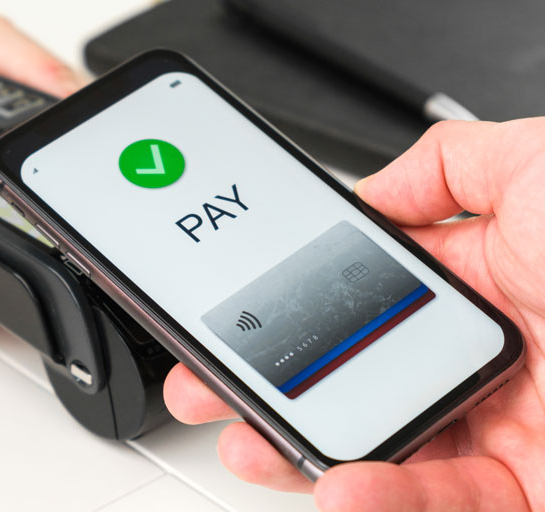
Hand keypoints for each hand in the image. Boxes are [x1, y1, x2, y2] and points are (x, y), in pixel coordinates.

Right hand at [163, 119, 544, 510]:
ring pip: (380, 455)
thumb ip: (446, 165)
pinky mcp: (525, 497)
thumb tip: (368, 191)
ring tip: (256, 444)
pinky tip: (346, 486)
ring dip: (307, 455)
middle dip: (269, 389)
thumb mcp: (542, 167)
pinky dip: (386, 502)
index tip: (237, 317)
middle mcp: (481, 362)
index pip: (357, 303)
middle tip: (213, 389)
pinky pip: (440, 506)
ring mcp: (500, 434)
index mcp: (478, 285)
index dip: (289, 311)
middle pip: (351, 384)